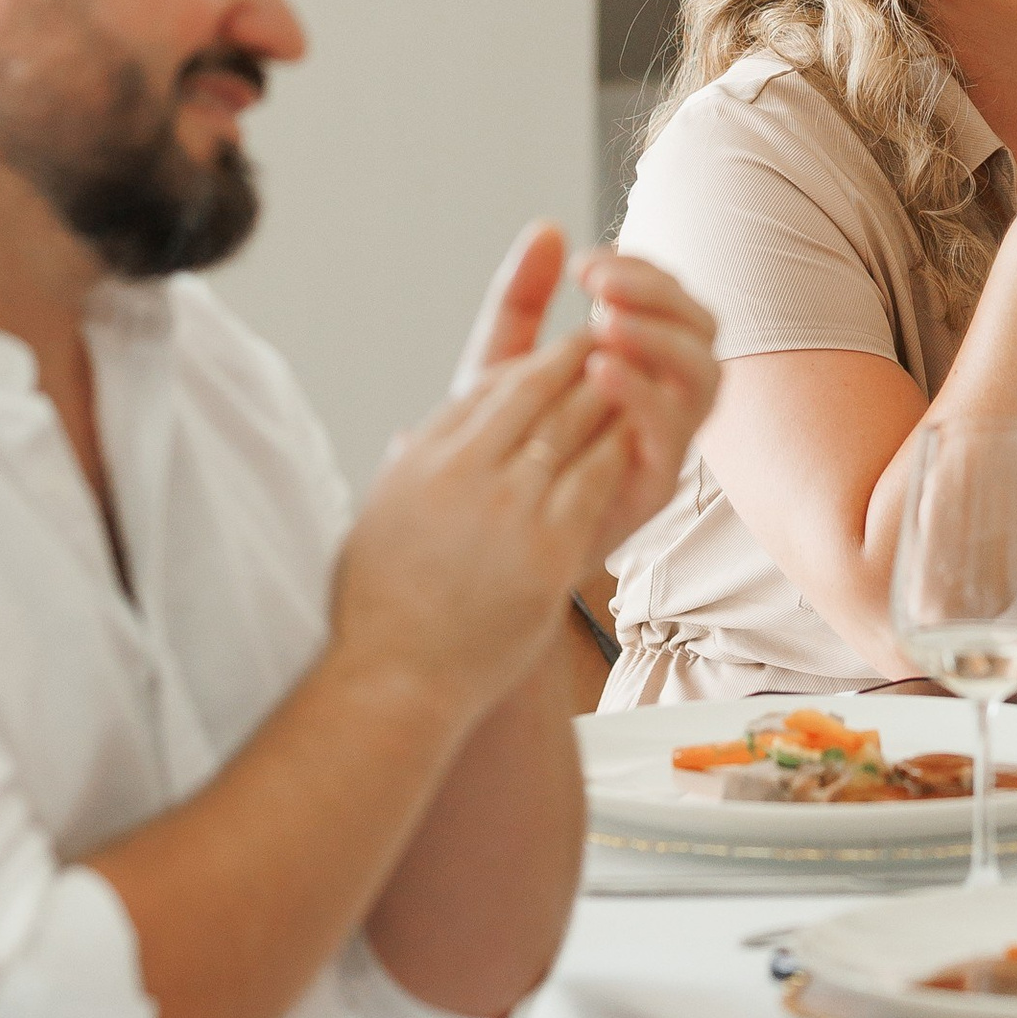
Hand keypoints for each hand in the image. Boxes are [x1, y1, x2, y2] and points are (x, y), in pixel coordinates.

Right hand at [335, 339, 628, 725]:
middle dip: (575, 359)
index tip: (559, 353)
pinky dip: (619, 446)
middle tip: (609, 337)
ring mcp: (507, 505)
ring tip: (634, 371)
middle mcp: (462, 469)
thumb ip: (401, 468)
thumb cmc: (381, 610)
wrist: (396, 680)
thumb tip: (402, 433)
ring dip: (606, 392)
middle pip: (531, 390)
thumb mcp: (376, 518)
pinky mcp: (548, 545)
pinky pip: (595, 476)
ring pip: (571, 424)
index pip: (484, 387)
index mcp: (421, 456)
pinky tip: (640, 432)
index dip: (531, 363)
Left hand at [456, 224, 716, 566]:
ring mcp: (666, 439)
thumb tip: (547, 228)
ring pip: (706, 375)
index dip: (641, 272)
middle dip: (658, 295)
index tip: (586, 265)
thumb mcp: (498, 366)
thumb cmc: (494, 452)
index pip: (671, 298)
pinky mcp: (655, 483)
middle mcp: (666, 395)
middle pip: (703, 327)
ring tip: (603, 323)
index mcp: (639, 359)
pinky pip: (675, 433)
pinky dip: (643, 393)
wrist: (470, 540)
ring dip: (661, 339)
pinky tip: (597, 371)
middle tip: (600, 287)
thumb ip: (521, 300)